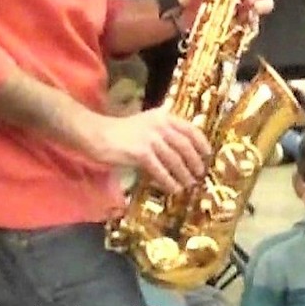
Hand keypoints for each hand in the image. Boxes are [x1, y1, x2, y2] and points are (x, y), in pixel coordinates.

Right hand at [77, 108, 210, 195]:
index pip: (190, 128)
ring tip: (188, 184)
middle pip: (185, 145)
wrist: (97, 134)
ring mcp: (150, 138)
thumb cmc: (121, 132)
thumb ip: (162, 130)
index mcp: (163, 116)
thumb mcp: (146, 123)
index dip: (201, 142)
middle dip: (195, 162)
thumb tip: (181, 148)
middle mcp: (160, 125)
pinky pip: (160, 170)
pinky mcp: (140, 152)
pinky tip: (173, 189)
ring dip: (183, 174)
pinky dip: (169, 181)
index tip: (208, 154)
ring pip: (175, 159)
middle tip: (199, 174)